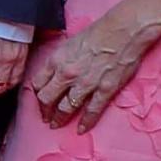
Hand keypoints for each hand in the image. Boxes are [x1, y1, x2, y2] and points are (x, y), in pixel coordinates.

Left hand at [25, 7, 160, 131]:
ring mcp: (86, 84)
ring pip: (66, 107)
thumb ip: (60, 60)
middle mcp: (67, 74)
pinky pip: (92, 110)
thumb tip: (55, 72)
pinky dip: (86, 122)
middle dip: (45, 110)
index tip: (38, 100)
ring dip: (60, 118)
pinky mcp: (105, 90)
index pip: (38, 83)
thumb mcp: (69, 43)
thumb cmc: (99, 32)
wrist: (124, 31)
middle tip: (45, 118)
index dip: (37, 94)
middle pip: (48, 98)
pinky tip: (81, 129)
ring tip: (57, 125)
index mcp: (56, 60)